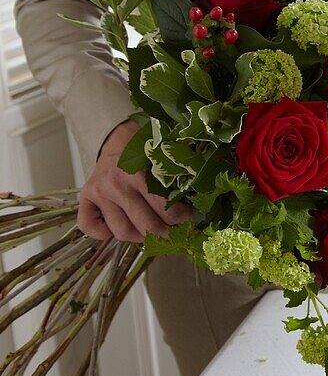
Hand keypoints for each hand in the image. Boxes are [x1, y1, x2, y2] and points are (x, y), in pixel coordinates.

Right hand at [77, 120, 190, 241]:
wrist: (117, 138)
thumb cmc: (144, 152)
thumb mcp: (161, 160)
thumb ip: (172, 182)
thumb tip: (194, 205)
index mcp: (138, 174)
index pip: (164, 210)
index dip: (180, 219)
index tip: (187, 218)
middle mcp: (116, 184)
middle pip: (145, 225)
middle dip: (164, 233)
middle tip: (173, 231)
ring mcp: (99, 193)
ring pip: (122, 231)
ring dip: (140, 237)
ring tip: (150, 232)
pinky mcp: (85, 198)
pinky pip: (90, 227)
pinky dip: (103, 234)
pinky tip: (117, 228)